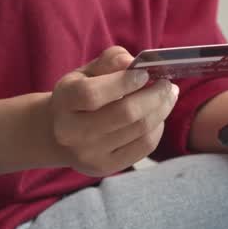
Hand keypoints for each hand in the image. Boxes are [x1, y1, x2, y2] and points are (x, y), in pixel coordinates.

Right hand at [49, 46, 178, 176]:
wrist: (60, 135)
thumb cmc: (79, 96)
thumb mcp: (86, 73)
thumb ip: (109, 61)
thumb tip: (131, 62)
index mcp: (64, 101)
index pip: (93, 94)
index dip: (124, 82)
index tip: (144, 73)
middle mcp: (71, 132)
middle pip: (125, 113)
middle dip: (154, 96)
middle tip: (167, 85)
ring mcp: (88, 154)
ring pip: (139, 130)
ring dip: (161, 110)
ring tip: (167, 97)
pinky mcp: (105, 167)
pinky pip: (144, 147)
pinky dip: (157, 128)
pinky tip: (158, 116)